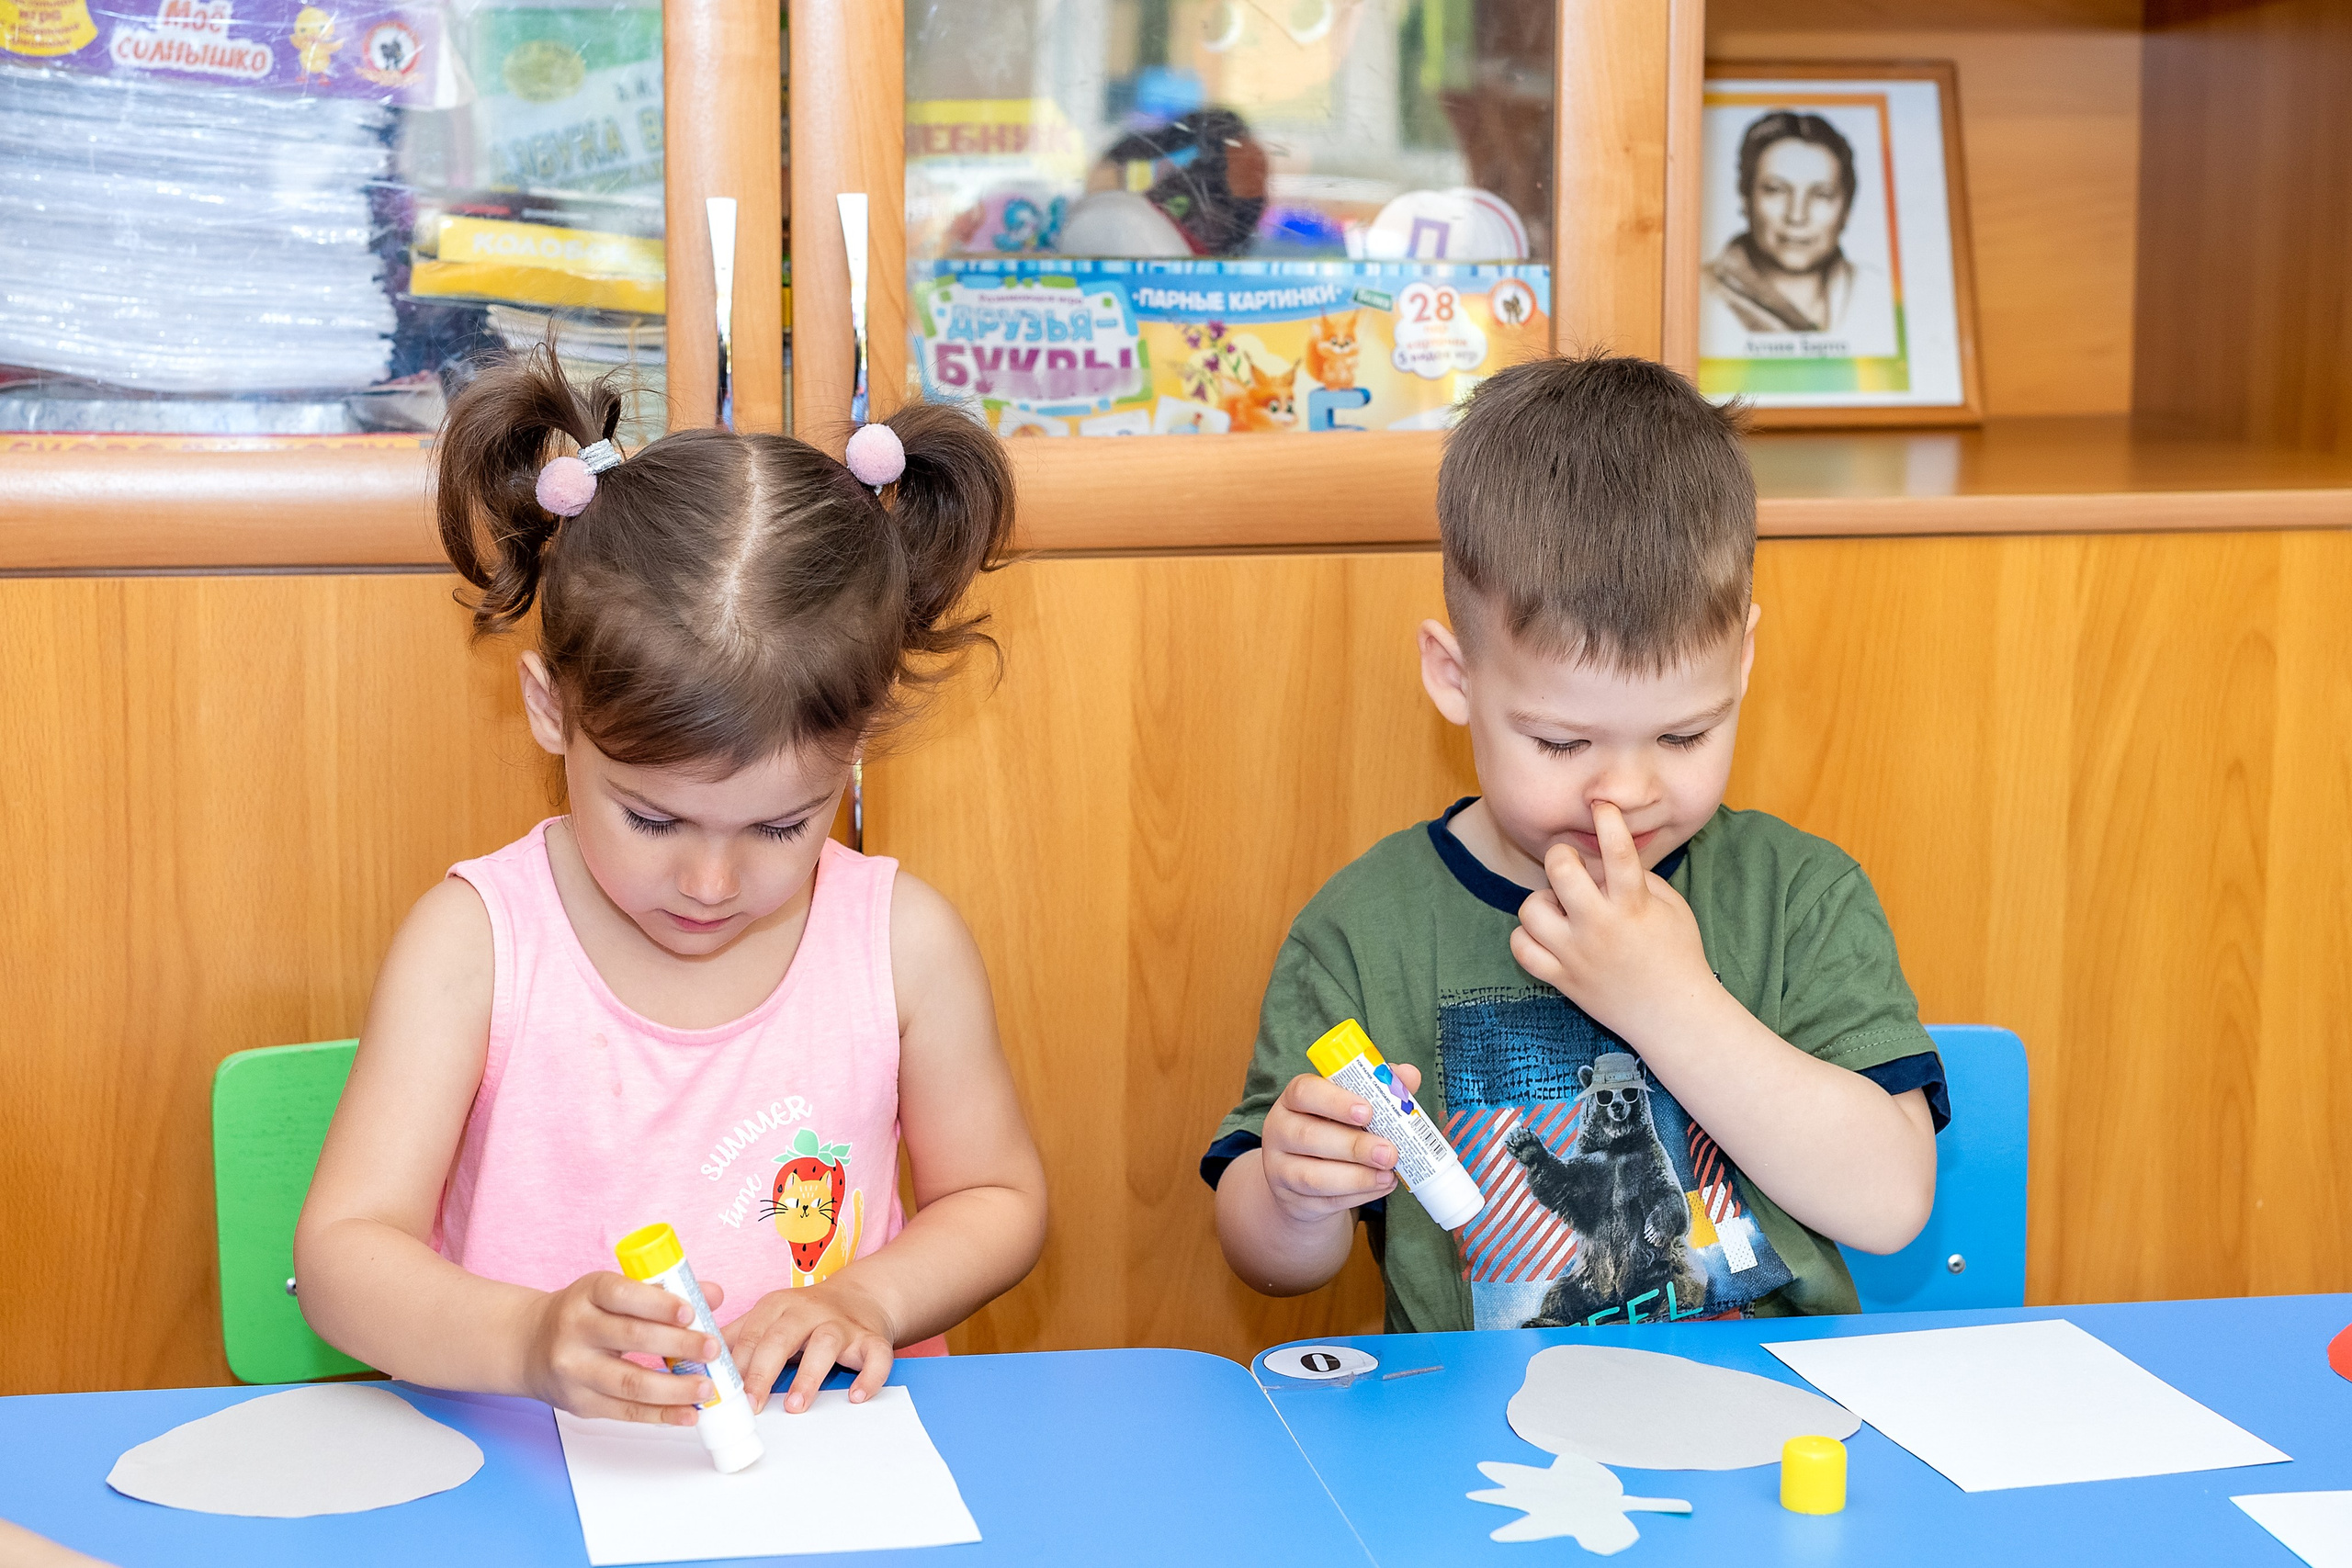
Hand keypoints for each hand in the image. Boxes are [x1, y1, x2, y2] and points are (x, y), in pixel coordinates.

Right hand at [521, 1273, 728, 1424]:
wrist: (530, 1345)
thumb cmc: (585, 1314)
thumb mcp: (614, 1292)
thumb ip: (664, 1292)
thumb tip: (714, 1295)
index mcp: (588, 1293)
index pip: (623, 1295)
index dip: (658, 1304)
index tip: (692, 1312)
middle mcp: (576, 1329)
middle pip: (631, 1338)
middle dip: (678, 1345)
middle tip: (713, 1349)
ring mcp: (575, 1370)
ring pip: (629, 1382)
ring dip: (674, 1389)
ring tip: (706, 1388)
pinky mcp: (579, 1403)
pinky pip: (624, 1412)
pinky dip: (660, 1414)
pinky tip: (687, 1414)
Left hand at [725, 1276, 897, 1414]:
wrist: (862, 1297)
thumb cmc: (806, 1317)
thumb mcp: (769, 1318)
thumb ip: (736, 1338)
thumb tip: (694, 1361)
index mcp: (778, 1306)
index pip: (752, 1334)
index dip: (737, 1364)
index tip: (725, 1393)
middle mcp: (809, 1311)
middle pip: (783, 1336)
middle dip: (764, 1371)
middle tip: (752, 1404)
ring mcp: (842, 1324)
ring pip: (826, 1343)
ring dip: (810, 1375)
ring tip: (797, 1405)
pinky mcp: (871, 1339)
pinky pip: (875, 1355)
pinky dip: (870, 1376)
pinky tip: (857, 1395)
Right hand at [1257, 1063, 1421, 1224]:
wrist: (1306, 1178)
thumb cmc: (1335, 1129)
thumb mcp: (1351, 1106)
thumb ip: (1380, 1089)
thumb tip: (1409, 1075)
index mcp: (1294, 1099)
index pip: (1304, 1092)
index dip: (1335, 1101)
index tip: (1367, 1111)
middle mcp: (1280, 1130)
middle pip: (1309, 1136)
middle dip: (1354, 1146)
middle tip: (1389, 1152)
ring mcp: (1280, 1168)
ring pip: (1314, 1176)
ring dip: (1357, 1177)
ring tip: (1388, 1173)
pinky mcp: (1293, 1199)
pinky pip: (1325, 1200)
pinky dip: (1358, 1195)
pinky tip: (1382, 1185)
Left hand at [1510, 801, 1715, 1033]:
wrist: (1673, 1015)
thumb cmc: (1677, 954)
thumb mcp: (1672, 907)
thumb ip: (1640, 878)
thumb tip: (1603, 861)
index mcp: (1632, 905)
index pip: (1618, 851)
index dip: (1608, 820)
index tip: (1602, 804)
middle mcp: (1600, 926)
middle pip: (1559, 871)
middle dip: (1561, 857)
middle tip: (1571, 866)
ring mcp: (1576, 954)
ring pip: (1531, 909)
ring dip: (1543, 901)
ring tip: (1561, 909)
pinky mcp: (1561, 979)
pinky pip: (1521, 948)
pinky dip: (1527, 937)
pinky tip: (1547, 935)